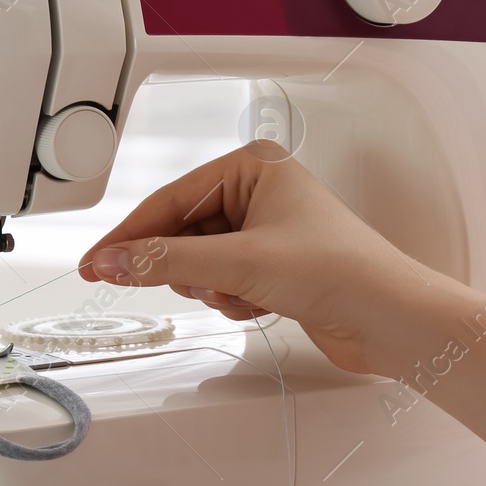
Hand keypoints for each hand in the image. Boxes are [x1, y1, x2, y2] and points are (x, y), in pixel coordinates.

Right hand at [78, 144, 485, 447]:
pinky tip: (262, 306)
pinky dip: (232, 300)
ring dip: (213, 288)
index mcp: (253, 165)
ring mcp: (266, 231)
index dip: (128, 237)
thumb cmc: (340, 271)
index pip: (169, 200)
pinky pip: (223, 283)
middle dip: (187, 268)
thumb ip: (166, 262)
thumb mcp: (239, 263)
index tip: (94, 266)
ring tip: (244, 294)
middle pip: (181, 233)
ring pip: (199, 263)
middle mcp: (259, 191)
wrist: (391, 319)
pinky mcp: (274, 268)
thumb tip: (111, 262)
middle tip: (198, 285)